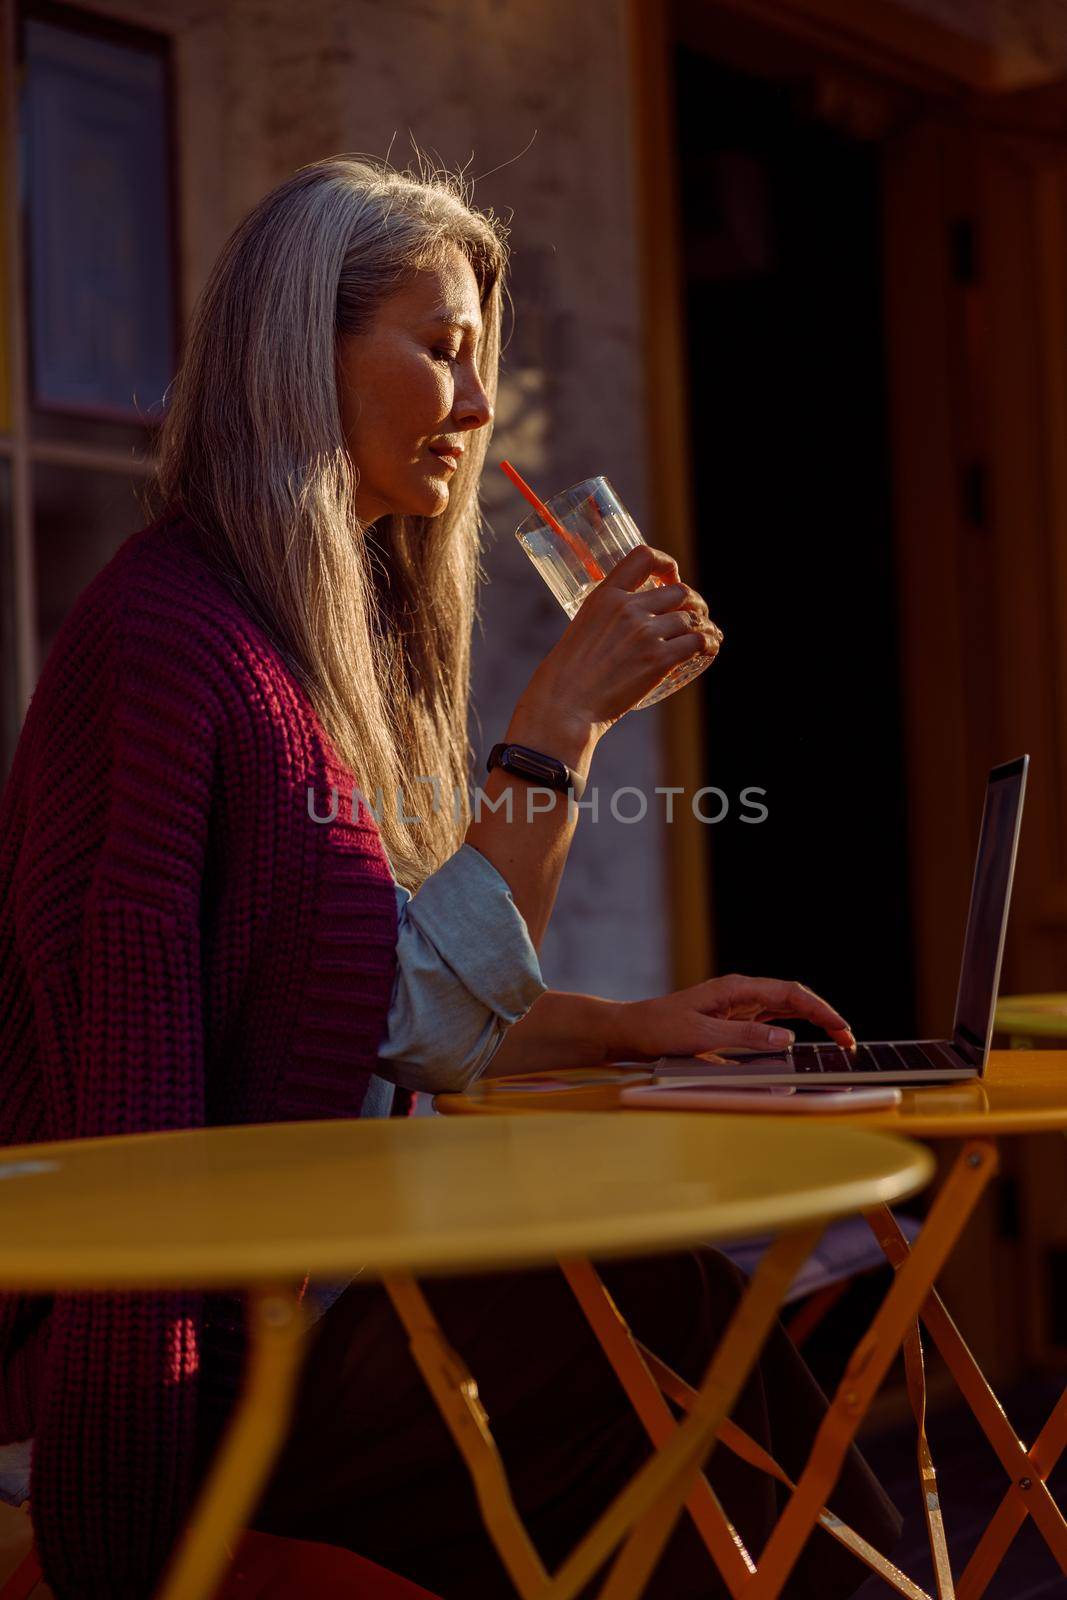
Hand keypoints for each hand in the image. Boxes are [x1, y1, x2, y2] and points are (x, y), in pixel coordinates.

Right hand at [522, 545, 721, 734]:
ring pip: (692, 619)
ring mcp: (645, 634)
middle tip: (696, 615)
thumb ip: (608, 617)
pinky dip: (709, 644)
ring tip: (706, 635)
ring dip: (704, 626)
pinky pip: (698, 642)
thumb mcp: (582, 628)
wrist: (565, 706)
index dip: (666, 564)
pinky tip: (710, 648)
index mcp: (605, 596)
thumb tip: (633, 620)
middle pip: (679, 591)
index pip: (643, 557)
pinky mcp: (659, 660)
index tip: (671, 577)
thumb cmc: (567, 675)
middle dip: (693, 602)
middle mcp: (627, 608)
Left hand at [603, 974, 855, 1061]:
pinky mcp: (731, 1021)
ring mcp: (737, 1006)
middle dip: (824, 1016)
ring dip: (811, 1023)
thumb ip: (744, 1037)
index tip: (842, 1028)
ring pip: (784, 1010)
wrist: (631, 1030)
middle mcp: (740, 994)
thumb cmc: (659, 1029)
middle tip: (848, 1041)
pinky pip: (769, 1022)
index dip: (820, 1010)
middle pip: (793, 999)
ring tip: (836, 1041)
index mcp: (736, 989)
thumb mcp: (701, 1035)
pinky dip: (791, 1029)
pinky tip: (802, 1040)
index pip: (790, 994)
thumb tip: (785, 1039)